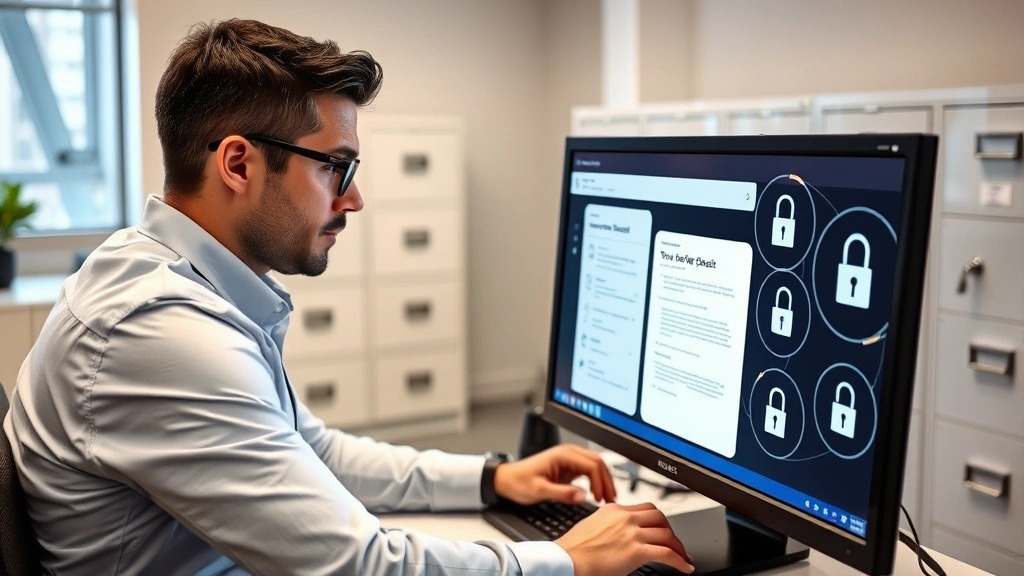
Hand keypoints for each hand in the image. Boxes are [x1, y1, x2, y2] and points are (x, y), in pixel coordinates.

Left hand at [492, 444, 615, 504]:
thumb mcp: (539, 490)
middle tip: (610, 499)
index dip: (601, 482)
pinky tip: (596, 494)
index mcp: (562, 455)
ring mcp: (569, 459)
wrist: (506, 479)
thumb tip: (583, 496)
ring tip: (606, 498)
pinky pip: (588, 472)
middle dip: (606, 481)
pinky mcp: (568, 467)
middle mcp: (568, 453)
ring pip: (595, 466)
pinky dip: (595, 482)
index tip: (602, 497)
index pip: (592, 464)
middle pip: (597, 462)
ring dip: (603, 481)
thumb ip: (561, 493)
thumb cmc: (518, 482)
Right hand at [555, 502, 693, 575]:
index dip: (658, 520)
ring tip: (682, 557)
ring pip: (666, 534)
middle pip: (659, 516)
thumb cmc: (574, 549)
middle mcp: (625, 518)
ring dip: (678, 547)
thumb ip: (609, 525)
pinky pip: (666, 554)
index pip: (645, 508)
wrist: (566, 560)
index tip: (662, 529)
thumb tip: (618, 534)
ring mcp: (631, 533)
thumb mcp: (592, 526)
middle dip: (670, 530)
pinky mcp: (636, 551)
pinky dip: (679, 561)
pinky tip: (684, 567)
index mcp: (614, 509)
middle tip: (674, 542)